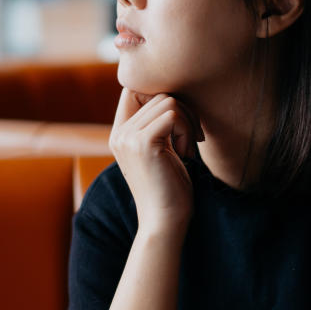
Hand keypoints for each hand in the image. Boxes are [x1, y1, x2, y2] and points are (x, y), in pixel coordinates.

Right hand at [109, 88, 203, 234]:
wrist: (164, 221)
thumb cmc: (169, 188)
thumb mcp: (160, 150)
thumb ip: (157, 124)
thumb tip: (174, 93)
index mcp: (119, 133)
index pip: (134, 89)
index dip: (160, 96)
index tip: (179, 123)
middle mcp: (118, 133)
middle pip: (156, 93)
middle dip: (183, 112)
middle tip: (191, 139)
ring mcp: (128, 137)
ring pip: (168, 101)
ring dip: (187, 122)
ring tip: (187, 149)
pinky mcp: (143, 143)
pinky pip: (173, 115)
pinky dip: (187, 131)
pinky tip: (186, 154)